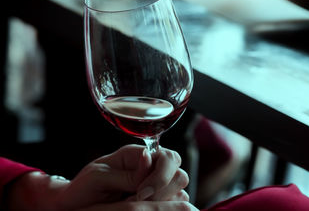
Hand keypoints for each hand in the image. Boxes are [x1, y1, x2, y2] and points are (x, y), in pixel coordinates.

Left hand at [57, 145, 189, 209]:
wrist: (76, 203)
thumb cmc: (84, 188)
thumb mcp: (99, 177)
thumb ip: (126, 172)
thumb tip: (148, 158)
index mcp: (136, 155)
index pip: (167, 157)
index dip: (160, 176)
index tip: (140, 193)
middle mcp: (150, 166)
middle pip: (179, 173)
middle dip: (163, 190)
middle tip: (136, 201)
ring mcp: (156, 183)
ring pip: (179, 190)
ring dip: (162, 201)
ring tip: (135, 205)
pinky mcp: (157, 199)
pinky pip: (174, 203)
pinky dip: (162, 208)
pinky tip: (142, 209)